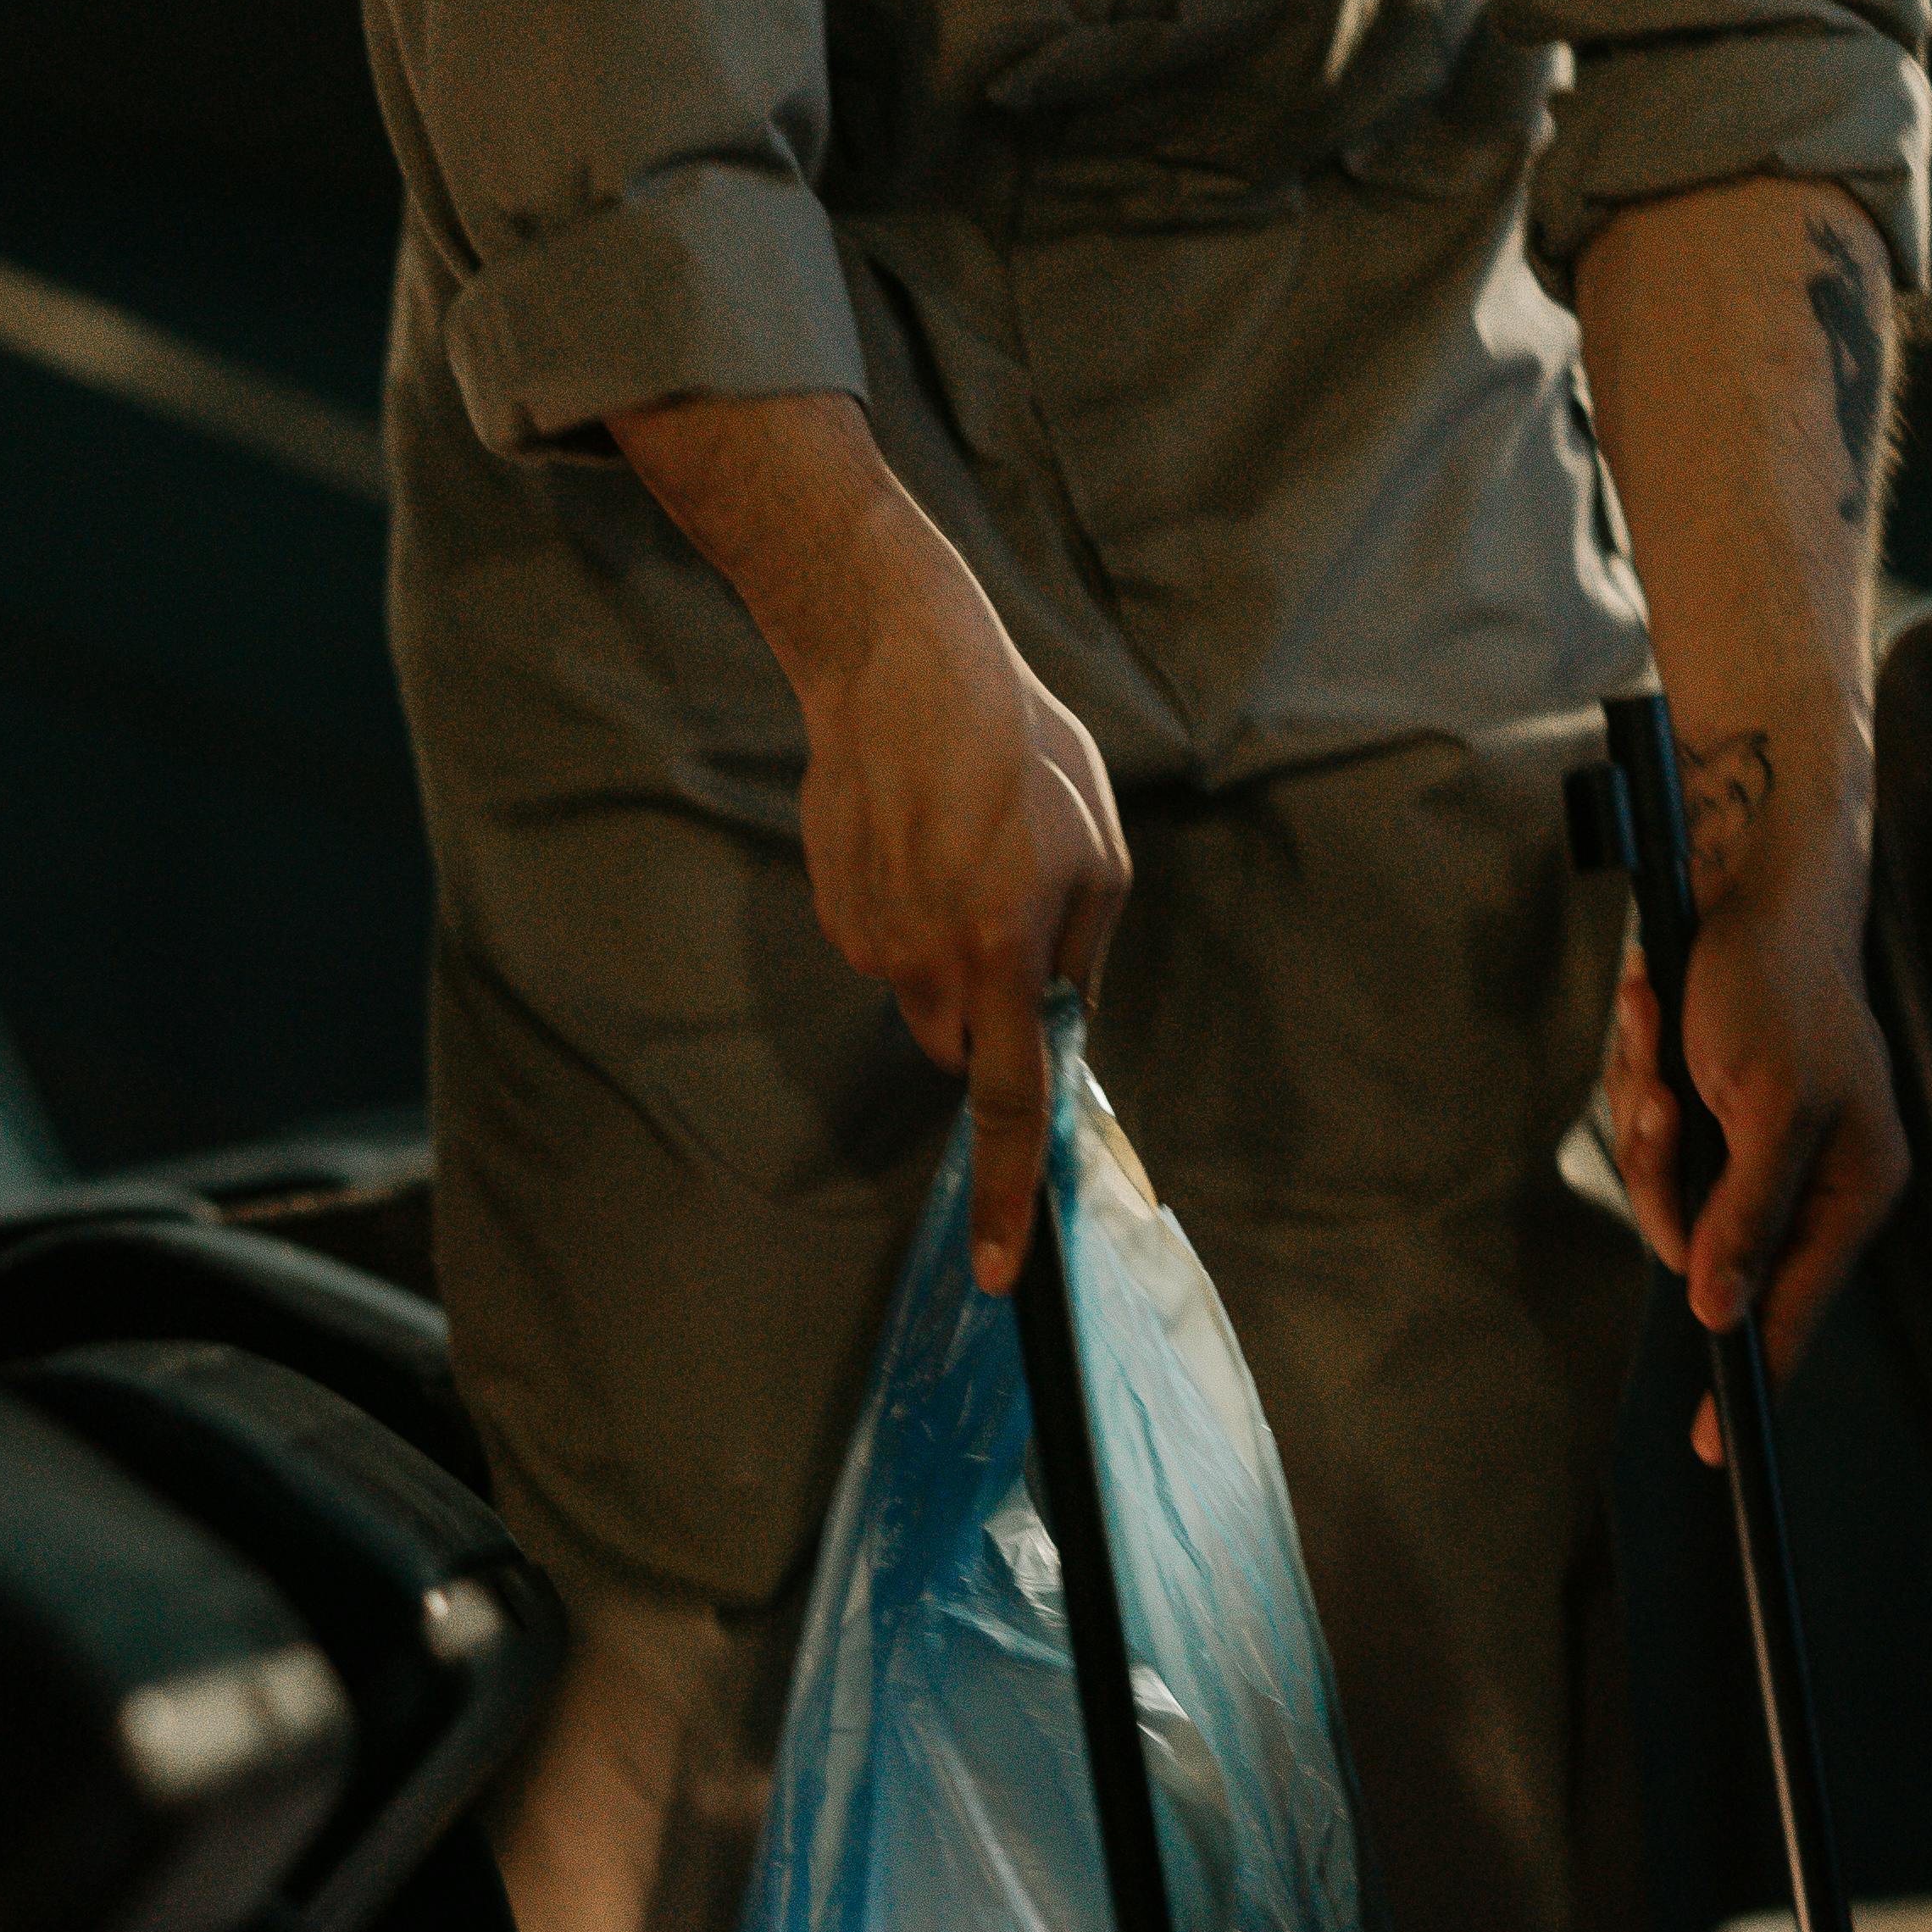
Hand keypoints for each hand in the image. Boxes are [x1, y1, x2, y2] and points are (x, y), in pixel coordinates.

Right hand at [797, 549, 1127, 1294]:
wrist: (894, 663)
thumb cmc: (1017, 747)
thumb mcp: (1097, 848)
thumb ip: (1083, 953)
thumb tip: (1065, 1020)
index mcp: (1001, 951)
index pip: (1007, 1102)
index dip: (1004, 1191)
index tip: (994, 1269)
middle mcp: (924, 963)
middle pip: (963, 1049)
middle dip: (993, 1014)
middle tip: (1013, 914)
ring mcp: (868, 940)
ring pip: (923, 996)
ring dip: (953, 954)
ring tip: (962, 850)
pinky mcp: (833, 912)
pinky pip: (887, 948)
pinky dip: (910, 914)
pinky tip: (917, 838)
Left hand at [1607, 883, 1907, 1465]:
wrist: (1747, 883)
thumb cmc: (1775, 986)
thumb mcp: (1767, 1105)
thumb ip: (1748, 1212)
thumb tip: (1725, 1309)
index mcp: (1851, 1186)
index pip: (1792, 1306)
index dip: (1749, 1367)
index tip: (1712, 1441)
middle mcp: (1803, 1178)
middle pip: (1702, 1247)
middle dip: (1664, 1173)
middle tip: (1666, 1095)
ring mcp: (1747, 1147)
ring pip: (1662, 1190)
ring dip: (1643, 1114)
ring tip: (1662, 1036)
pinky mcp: (1703, 1113)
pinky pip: (1645, 1134)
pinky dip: (1637, 1073)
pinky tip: (1654, 1014)